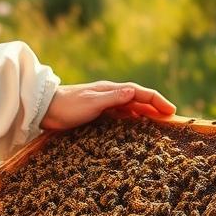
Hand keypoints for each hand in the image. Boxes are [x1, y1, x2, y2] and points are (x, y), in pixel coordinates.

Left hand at [41, 81, 175, 130]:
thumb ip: (113, 98)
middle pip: (140, 99)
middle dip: (156, 107)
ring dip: (146, 113)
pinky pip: (122, 114)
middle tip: (171, 119)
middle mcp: (112, 94)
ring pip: (132, 106)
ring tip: (159, 123)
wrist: (43, 108)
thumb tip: (134, 92)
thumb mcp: (91, 102)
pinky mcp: (98, 112)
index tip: (172, 112)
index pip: (142, 93)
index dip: (158, 101)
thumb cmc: (67, 106)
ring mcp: (105, 102)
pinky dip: (134, 118)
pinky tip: (136, 125)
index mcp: (113, 90)